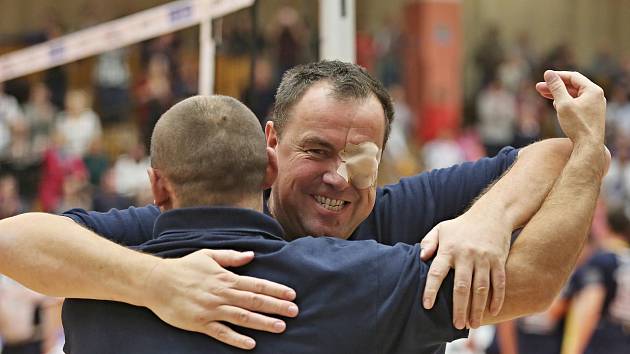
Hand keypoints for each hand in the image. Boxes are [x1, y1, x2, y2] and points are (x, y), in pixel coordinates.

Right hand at [142, 249, 297, 349]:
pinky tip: (251, 344)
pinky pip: (221, 332)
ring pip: (242, 317)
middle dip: (276, 306)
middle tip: (295, 312)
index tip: (291, 295)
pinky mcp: (200, 323)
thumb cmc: (184, 267)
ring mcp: (211, 310)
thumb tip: (252, 255)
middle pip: (254, 301)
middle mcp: (222, 294)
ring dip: (262, 322)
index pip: (256, 284)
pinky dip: (237, 338)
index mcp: (226, 278)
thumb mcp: (208, 255)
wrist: (156, 282)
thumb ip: (231, 257)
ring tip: (280, 327)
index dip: (275, 290)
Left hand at [420, 211, 509, 328]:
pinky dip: (497, 298)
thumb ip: (428, 243)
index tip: (427, 305)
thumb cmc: (461, 226)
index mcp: (448, 249)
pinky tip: (493, 311)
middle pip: (461, 286)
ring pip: (481, 288)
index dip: (430, 290)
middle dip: (459, 308)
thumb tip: (421, 258)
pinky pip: (499, 282)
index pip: (436, 273)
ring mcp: (484, 258)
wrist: (492, 213)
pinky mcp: (499, 260)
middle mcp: (466, 255)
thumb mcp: (441, 229)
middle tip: (457, 325)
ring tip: (474, 324)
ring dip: (478, 308)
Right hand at [535, 70, 605, 144]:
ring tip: (544, 94)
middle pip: (573, 86)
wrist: (589, 146)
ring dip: (558, 94)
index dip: (558, 76)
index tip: (544, 77)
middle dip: (555, 86)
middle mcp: (596, 96)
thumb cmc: (577, 125)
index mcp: (593, 90)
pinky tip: (555, 104)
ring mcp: (594, 106)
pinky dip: (565, 102)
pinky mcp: (591, 114)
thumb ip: (556, 87)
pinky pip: (577, 103)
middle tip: (539, 87)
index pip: (573, 77)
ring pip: (574, 95)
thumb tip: (548, 73)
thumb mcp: (563, 104)